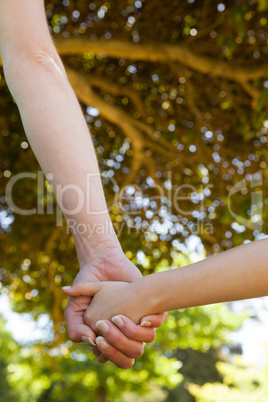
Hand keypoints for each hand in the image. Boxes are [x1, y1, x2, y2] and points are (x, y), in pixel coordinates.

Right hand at [64, 243, 166, 367]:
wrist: (103, 262)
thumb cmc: (87, 286)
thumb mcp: (75, 307)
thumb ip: (75, 326)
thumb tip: (90, 341)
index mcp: (105, 334)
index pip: (109, 356)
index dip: (107, 352)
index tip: (98, 338)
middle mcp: (122, 330)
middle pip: (128, 355)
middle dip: (118, 345)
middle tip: (108, 326)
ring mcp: (135, 319)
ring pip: (143, 342)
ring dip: (133, 335)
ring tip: (119, 318)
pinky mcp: (148, 306)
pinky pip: (156, 322)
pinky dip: (152, 322)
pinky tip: (143, 317)